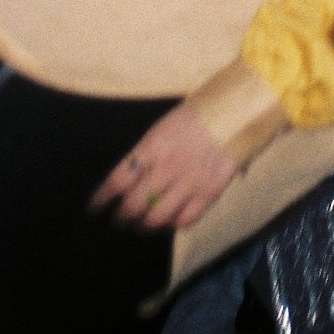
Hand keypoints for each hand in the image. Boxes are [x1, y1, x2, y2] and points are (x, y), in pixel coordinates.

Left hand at [89, 100, 238, 231]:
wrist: (238, 108)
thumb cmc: (198, 113)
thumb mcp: (165, 126)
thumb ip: (147, 153)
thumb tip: (129, 179)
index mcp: (153, 145)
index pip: (118, 179)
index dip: (102, 198)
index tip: (94, 207)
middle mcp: (168, 166)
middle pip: (133, 204)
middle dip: (122, 216)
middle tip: (119, 218)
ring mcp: (190, 181)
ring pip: (157, 217)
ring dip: (145, 224)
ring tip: (142, 224)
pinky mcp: (210, 191)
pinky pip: (186, 220)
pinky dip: (174, 224)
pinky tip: (171, 221)